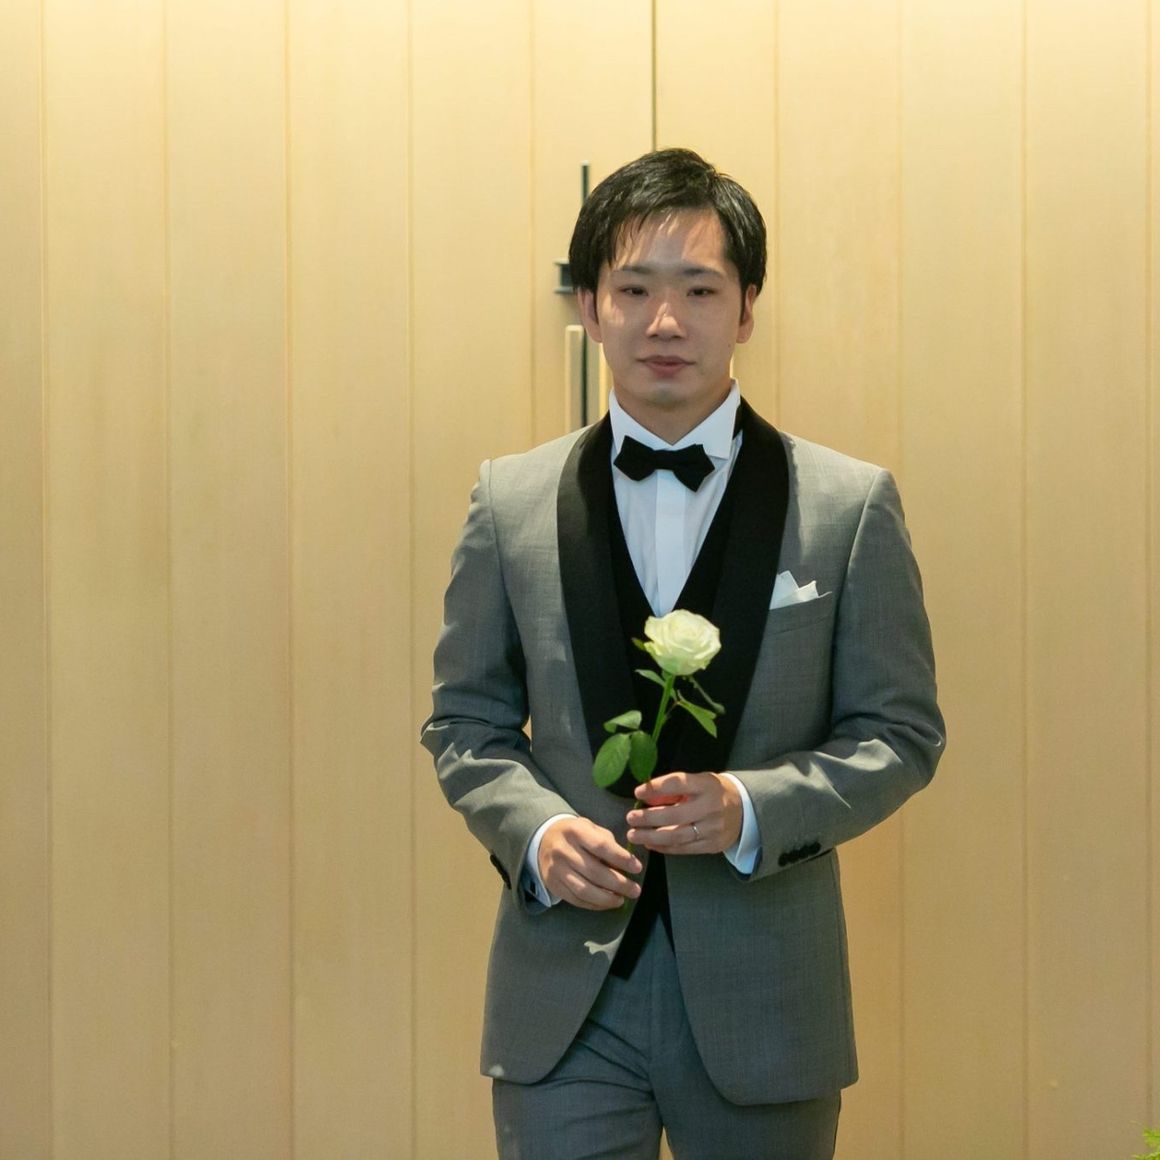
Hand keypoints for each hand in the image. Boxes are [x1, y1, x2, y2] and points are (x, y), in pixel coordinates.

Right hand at [538, 817, 642, 910]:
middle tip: (635, 890)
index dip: (621, 859)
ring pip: (584, 890)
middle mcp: (563, 850)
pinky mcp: (552, 884)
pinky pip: (576, 899)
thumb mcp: (591, 829)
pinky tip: (606, 903)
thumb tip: (626, 867)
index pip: (601, 847)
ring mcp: (556, 869)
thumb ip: (609, 844)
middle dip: (619, 884)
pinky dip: (594, 904)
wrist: (544, 839)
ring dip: (607, 898)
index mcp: (575, 831)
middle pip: (595, 872)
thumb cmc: (576, 834)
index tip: (637, 868)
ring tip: (622, 899)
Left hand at [625, 772, 741, 854]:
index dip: (656, 788)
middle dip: (649, 818)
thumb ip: (673, 789)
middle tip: (630, 818)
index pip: (678, 784)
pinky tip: (650, 843)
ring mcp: (713, 829)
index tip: (638, 792)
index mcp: (707, 785)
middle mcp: (711, 807)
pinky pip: (684, 849)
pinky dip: (664, 848)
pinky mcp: (713, 845)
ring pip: (678, 836)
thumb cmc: (713, 792)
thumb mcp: (697, 782)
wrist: (744, 809)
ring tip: (634, 834)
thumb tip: (645, 796)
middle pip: (675, 815)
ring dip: (652, 837)